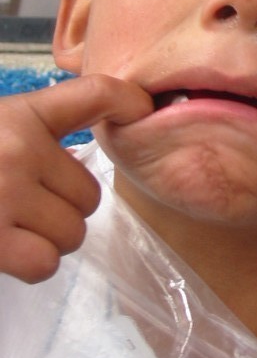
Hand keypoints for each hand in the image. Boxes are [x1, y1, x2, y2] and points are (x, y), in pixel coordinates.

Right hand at [0, 75, 152, 282]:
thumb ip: (33, 133)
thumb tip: (95, 148)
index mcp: (18, 115)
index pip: (92, 94)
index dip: (127, 99)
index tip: (143, 107)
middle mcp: (18, 148)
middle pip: (90, 195)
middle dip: (63, 207)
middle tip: (24, 204)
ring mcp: (3, 194)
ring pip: (72, 232)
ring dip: (48, 238)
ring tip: (10, 226)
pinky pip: (44, 262)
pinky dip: (30, 263)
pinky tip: (6, 248)